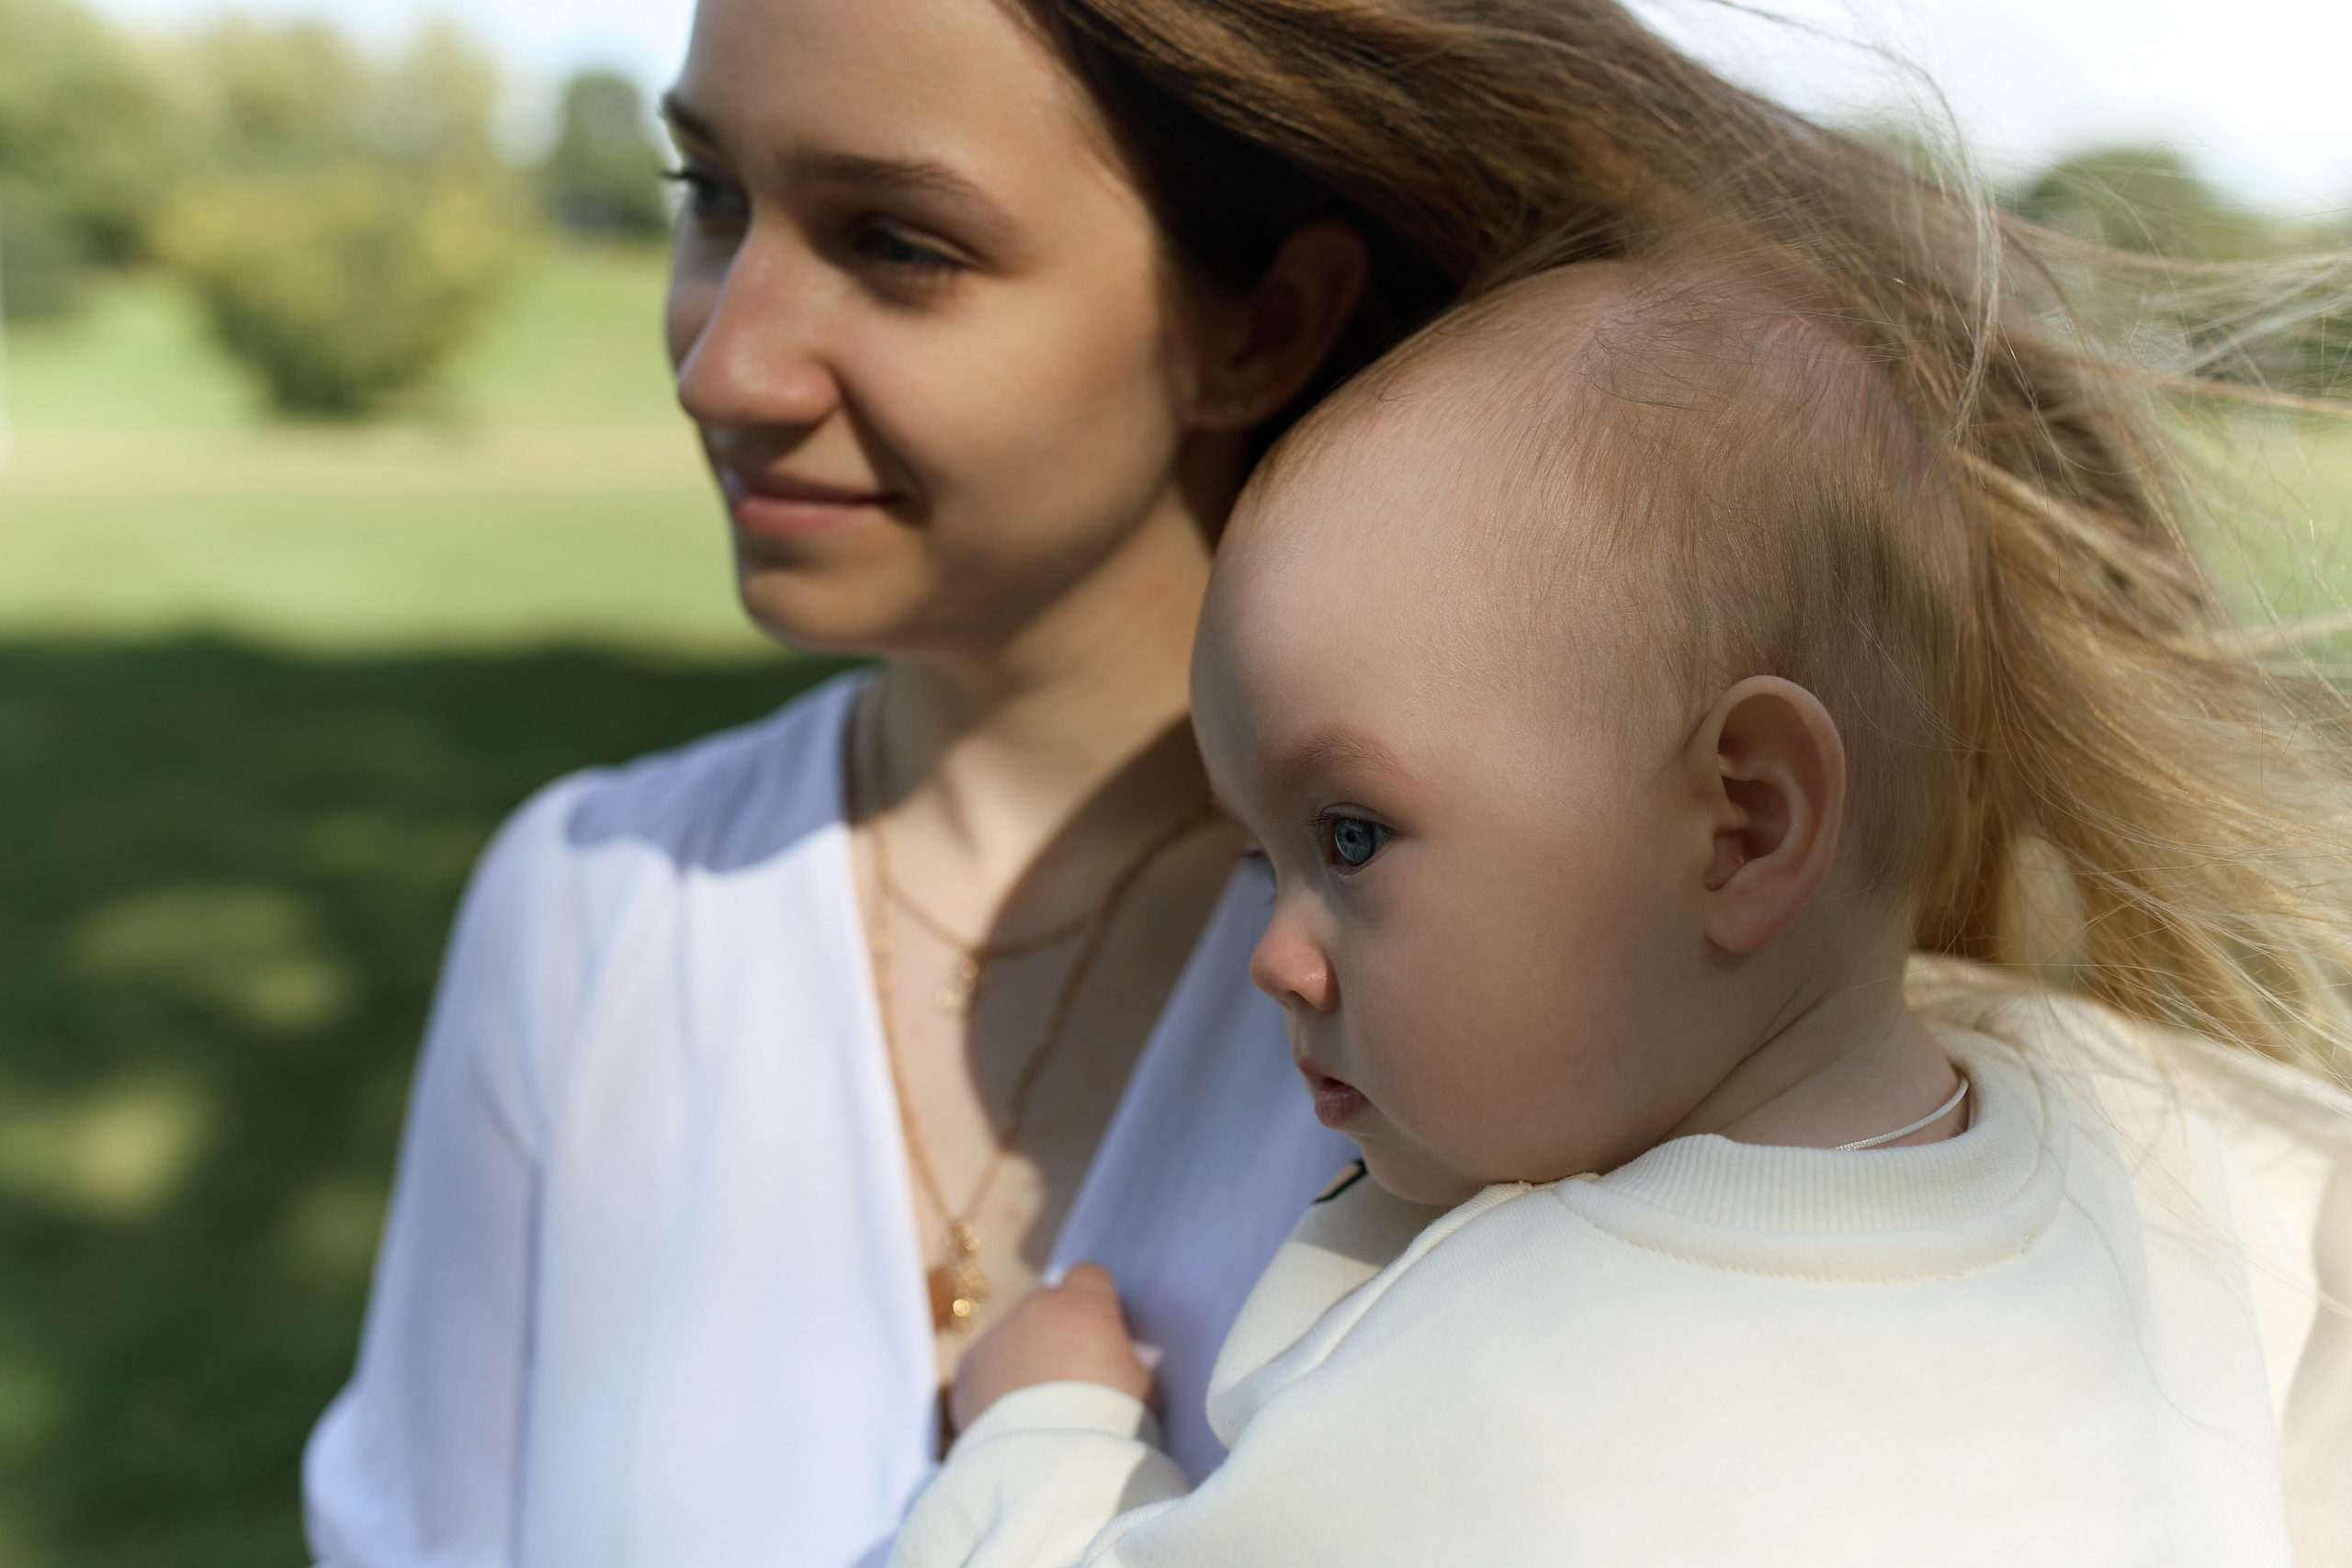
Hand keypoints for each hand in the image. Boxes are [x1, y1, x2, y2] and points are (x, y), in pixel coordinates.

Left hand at [949, 1263, 1155, 1435]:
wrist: (1052, 1466)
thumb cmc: (1113, 1423)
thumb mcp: (1143, 1384)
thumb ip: (1124, 1355)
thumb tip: (1112, 1355)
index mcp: (1083, 1304)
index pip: (1088, 1276)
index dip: (1095, 1303)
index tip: (1100, 1334)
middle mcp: (1035, 1309)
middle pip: (1046, 1305)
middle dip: (1056, 1331)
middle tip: (1068, 1378)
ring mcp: (996, 1337)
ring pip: (1013, 1337)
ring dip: (1023, 1359)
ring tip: (1037, 1409)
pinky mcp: (967, 1370)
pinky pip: (985, 1368)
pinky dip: (994, 1387)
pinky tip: (1011, 1421)